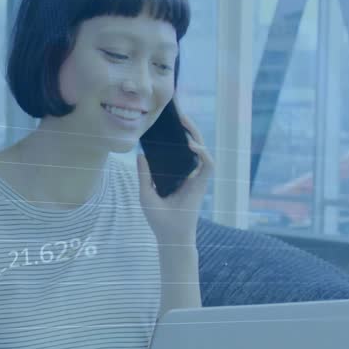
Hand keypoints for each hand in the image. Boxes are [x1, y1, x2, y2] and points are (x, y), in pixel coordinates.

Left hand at [136, 111, 213, 244]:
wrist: (169, 235)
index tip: (168, 119)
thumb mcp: (145, 193)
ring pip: (202, 149)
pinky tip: (193, 145)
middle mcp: (188, 173)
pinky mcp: (203, 184)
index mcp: (175, 173)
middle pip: (191, 144)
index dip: (177, 133)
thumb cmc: (158, 218)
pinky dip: (203, 153)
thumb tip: (140, 154)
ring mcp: (196, 178)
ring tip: (185, 121)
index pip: (178, 148)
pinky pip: (208, 165)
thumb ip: (144, 175)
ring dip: (196, 134)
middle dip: (187, 127)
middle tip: (178, 113)